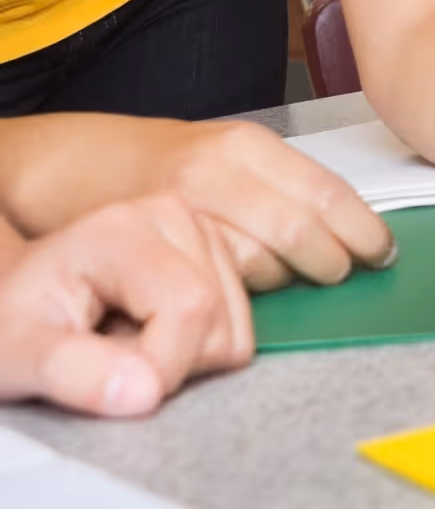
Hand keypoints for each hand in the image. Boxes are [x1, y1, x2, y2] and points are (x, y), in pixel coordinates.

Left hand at [0, 198, 252, 415]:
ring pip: (235, 327)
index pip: (189, 306)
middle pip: (217, 317)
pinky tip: (149, 334)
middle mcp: (173, 215)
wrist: (15, 300)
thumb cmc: (13, 323)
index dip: (162, 366)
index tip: (114, 393)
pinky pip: (238, 326)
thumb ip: (73, 373)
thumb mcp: (16, 355)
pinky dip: (197, 348)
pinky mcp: (215, 255)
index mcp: (124, 228)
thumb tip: (149, 393)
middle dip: (168, 363)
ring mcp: (200, 231)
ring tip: (123, 344)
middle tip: (106, 357)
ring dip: (184, 358)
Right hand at [1, 116, 394, 291]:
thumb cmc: (167, 163)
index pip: (327, 190)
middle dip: (334, 261)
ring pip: (261, 262)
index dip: (363, 227)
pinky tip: (250, 291)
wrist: (79, 165)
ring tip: (299, 281)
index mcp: (250, 144)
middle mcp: (221, 169)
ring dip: (289, 280)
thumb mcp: (231, 155)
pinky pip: (216, 280)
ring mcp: (186, 206)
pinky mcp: (157, 241)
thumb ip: (281, 184)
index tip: (384, 251)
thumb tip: (347, 227)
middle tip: (347, 274)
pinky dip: (244, 294)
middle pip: (301, 229)